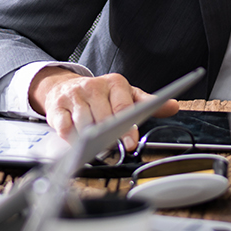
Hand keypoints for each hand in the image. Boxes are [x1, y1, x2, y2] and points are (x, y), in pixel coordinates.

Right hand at [29, 70, 179, 148]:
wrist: (65, 86)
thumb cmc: (100, 95)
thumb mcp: (126, 95)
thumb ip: (147, 104)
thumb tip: (173, 106)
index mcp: (114, 83)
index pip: (123, 107)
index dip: (127, 128)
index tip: (131, 143)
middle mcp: (93, 87)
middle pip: (103, 118)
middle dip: (109, 136)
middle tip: (113, 147)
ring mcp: (73, 96)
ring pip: (84, 125)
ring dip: (91, 140)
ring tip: (96, 147)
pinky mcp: (56, 107)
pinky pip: (64, 127)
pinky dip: (71, 139)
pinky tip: (77, 144)